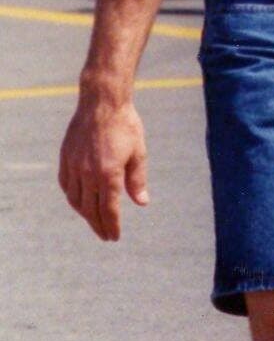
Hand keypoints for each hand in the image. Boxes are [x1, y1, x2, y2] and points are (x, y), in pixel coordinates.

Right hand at [58, 97, 149, 240]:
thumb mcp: (138, 152)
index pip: (109, 209)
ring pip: (76, 200)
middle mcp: (88, 174)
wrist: (102, 103)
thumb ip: (137, 180)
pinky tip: (80, 202)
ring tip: (94, 221)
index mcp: (109, 173)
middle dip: (98, 225)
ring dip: (84, 214)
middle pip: (90, 209)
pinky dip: (73, 198)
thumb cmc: (126, 126)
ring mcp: (74, 167)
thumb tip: (141, 203)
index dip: (112, 225)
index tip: (115, 237)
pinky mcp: (65, 159)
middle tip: (105, 236)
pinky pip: (66, 186)